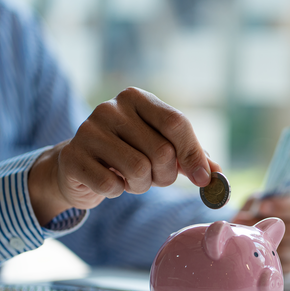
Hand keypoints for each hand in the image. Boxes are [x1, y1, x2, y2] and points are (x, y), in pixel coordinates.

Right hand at [28, 87, 219, 224]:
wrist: (79, 165)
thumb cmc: (129, 154)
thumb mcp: (162, 148)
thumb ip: (191, 157)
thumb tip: (216, 175)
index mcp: (136, 98)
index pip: (176, 123)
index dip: (193, 154)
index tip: (203, 179)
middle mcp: (110, 108)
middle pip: (161, 151)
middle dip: (165, 176)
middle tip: (155, 178)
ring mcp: (87, 130)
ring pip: (138, 169)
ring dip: (142, 185)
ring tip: (132, 180)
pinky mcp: (73, 157)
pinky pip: (111, 185)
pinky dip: (117, 192)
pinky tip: (110, 182)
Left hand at [232, 189, 289, 273]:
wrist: (264, 230)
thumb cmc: (262, 211)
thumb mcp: (257, 202)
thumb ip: (253, 207)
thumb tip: (241, 219)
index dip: (281, 207)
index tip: (260, 208)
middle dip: (269, 231)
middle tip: (249, 228)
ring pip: (287, 250)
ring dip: (266, 248)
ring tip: (250, 242)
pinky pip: (282, 265)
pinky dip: (268, 261)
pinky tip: (258, 253)